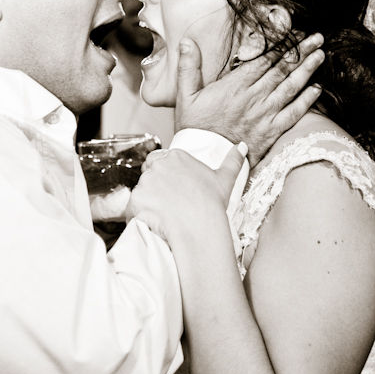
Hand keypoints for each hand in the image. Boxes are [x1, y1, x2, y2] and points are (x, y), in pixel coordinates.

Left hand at [127, 144, 246, 243]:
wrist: (199, 227)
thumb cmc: (212, 205)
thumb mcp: (225, 179)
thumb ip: (232, 160)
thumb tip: (242, 146)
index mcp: (176, 157)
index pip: (158, 160)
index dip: (162, 175)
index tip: (171, 189)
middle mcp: (159, 165)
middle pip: (148, 175)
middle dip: (154, 188)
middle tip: (168, 204)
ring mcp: (145, 182)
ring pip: (141, 191)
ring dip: (147, 202)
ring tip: (164, 215)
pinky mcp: (136, 199)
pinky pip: (132, 208)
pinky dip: (139, 216)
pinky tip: (155, 222)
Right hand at [175, 34, 324, 163]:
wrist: (204, 159)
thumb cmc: (194, 128)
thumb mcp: (185, 95)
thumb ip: (189, 67)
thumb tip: (186, 41)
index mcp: (235, 86)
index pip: (263, 59)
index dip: (281, 44)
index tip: (294, 33)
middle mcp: (254, 97)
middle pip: (281, 69)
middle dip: (301, 52)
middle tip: (317, 38)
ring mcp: (264, 114)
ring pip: (290, 87)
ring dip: (307, 70)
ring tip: (320, 55)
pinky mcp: (271, 132)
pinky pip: (293, 113)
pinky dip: (306, 101)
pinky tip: (317, 89)